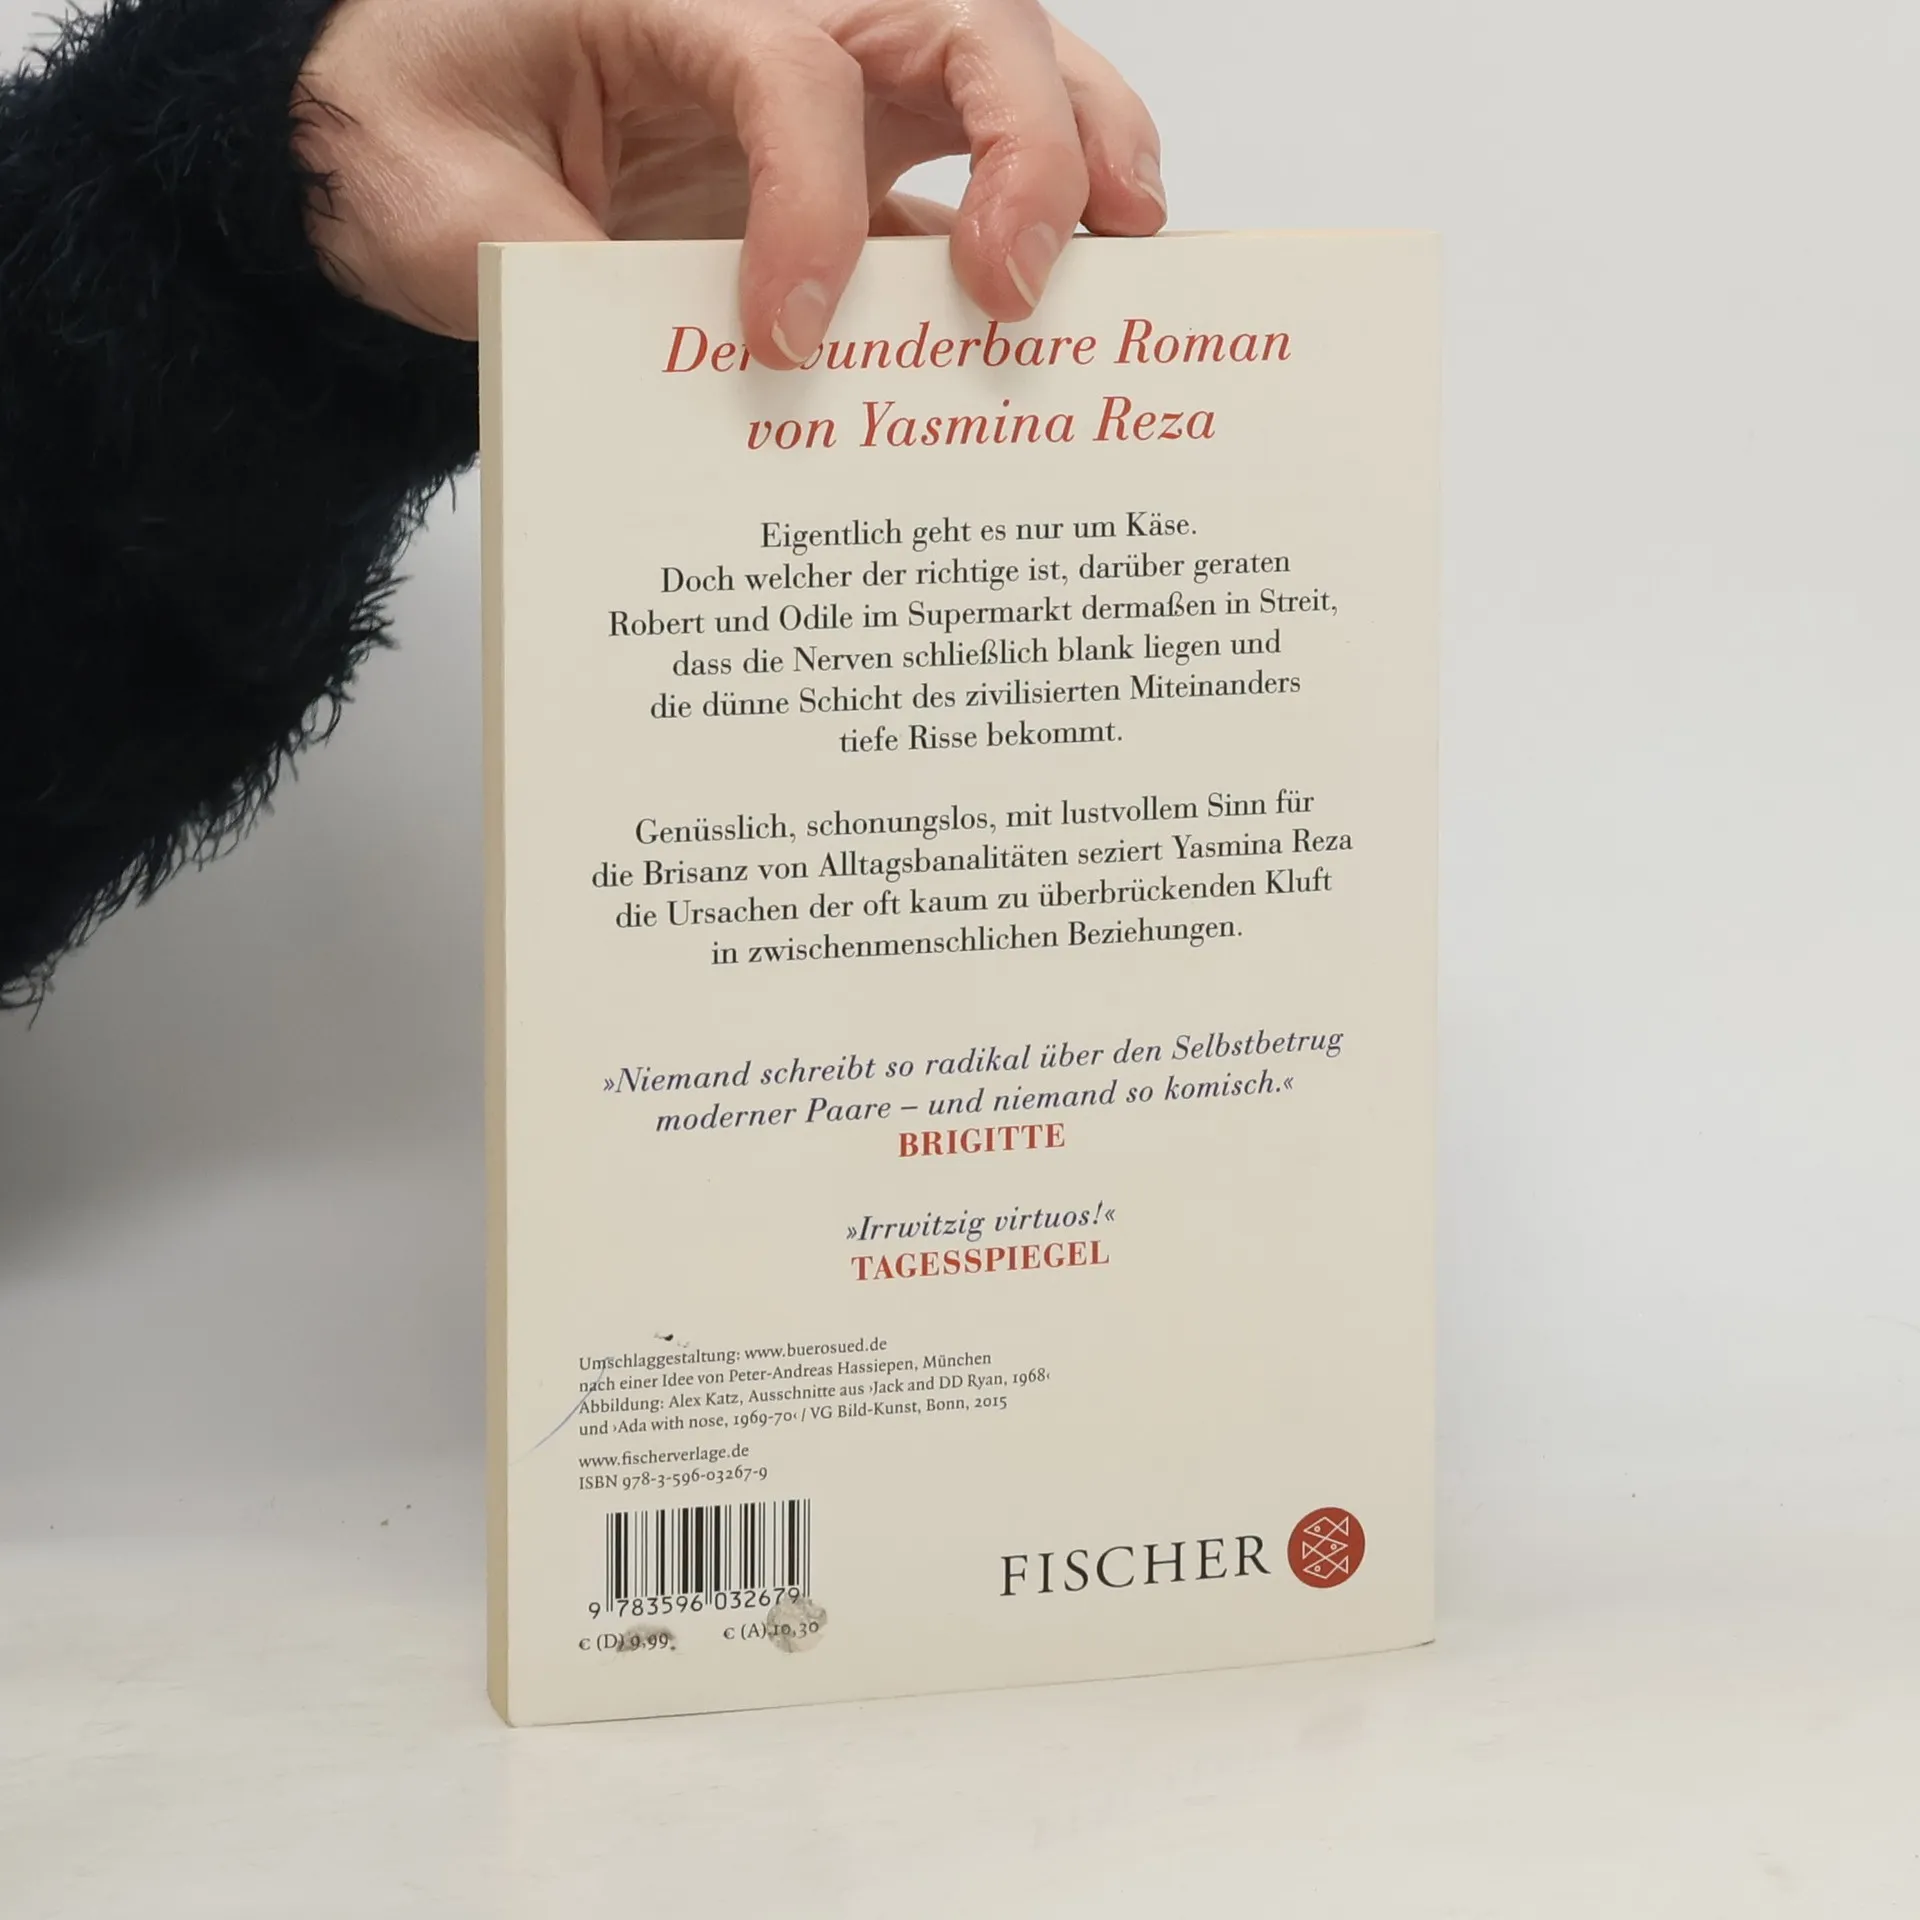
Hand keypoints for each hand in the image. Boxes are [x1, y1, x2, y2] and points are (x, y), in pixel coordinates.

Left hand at [295, 0, 1165, 359]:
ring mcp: (833, 84)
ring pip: (1009, 72)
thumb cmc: (411, 123)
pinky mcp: (851, 163)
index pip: (793, 71)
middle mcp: (784, 14)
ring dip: (1083, 154)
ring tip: (1126, 252)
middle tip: (1021, 283)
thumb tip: (691, 379)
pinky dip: (1036, 239)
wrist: (391, 115)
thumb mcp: (442, 200)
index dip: (809, 204)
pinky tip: (1061, 312)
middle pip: (966, 25)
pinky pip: (970, 185)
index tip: (783, 334)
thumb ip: (557, 272)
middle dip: (1029, 144)